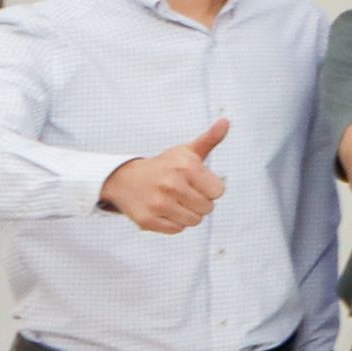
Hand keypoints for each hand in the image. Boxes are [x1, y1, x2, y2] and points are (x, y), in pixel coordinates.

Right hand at [101, 116, 230, 234]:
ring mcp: (158, 203)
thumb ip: (210, 139)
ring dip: (187, 213)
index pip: (218, 191)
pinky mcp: (147, 220)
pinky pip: (176, 229)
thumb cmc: (165, 166)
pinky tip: (163, 210)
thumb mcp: (187, 151)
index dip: (210, 188)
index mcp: (186, 166)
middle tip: (183, 192)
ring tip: (174, 201)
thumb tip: (226, 121)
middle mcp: (171, 184)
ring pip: (194, 221)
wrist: (125, 179)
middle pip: (207, 208)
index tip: (196, 182)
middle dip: (199, 202)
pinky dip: (173, 223)